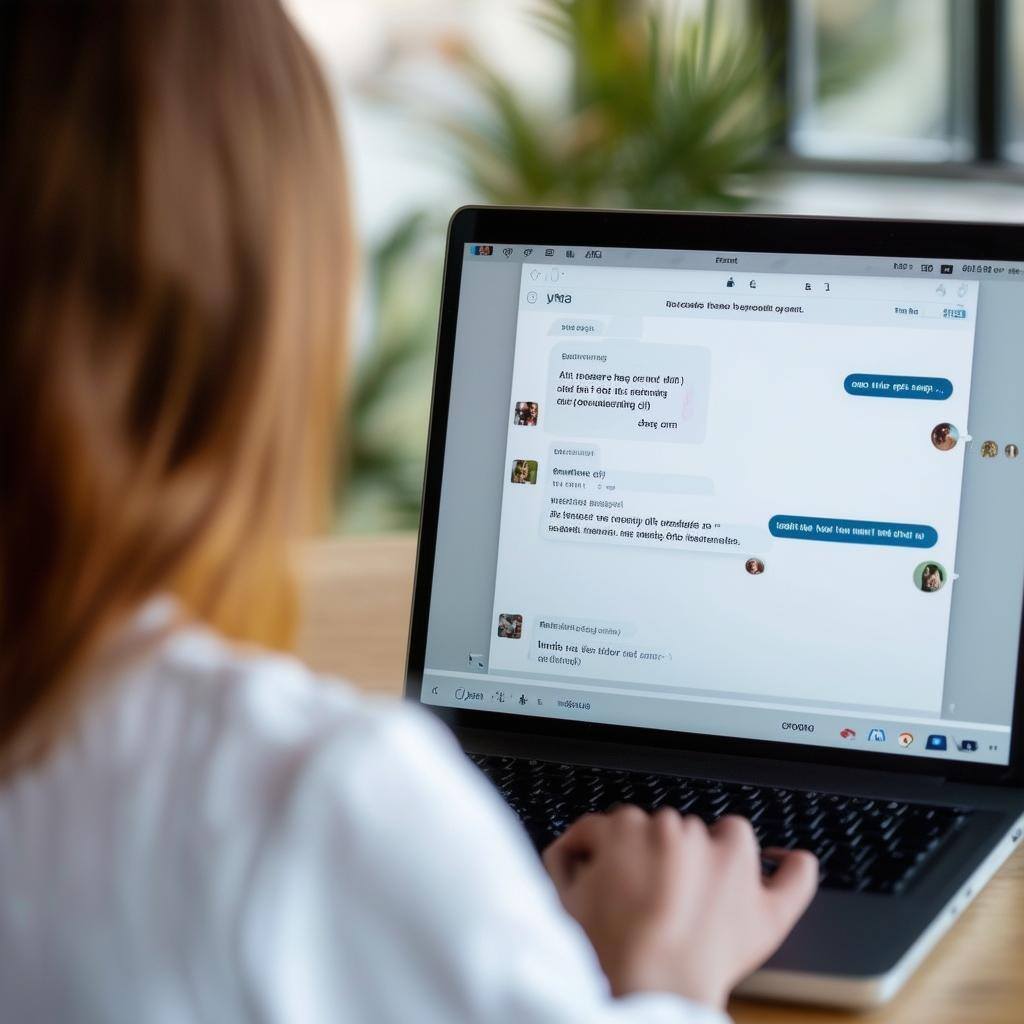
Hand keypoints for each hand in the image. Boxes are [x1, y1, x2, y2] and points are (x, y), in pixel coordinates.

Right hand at [543, 806, 817, 1009]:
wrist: (647, 995)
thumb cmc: (606, 954)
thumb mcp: (562, 898)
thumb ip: (564, 859)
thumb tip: (573, 848)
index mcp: (633, 827)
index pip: (624, 825)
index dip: (617, 853)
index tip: (613, 875)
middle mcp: (684, 834)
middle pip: (674, 830)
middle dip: (663, 857)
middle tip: (650, 897)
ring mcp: (732, 866)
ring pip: (731, 835)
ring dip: (719, 851)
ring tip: (705, 884)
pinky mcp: (765, 908)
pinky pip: (795, 876)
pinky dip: (794, 869)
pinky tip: (788, 864)